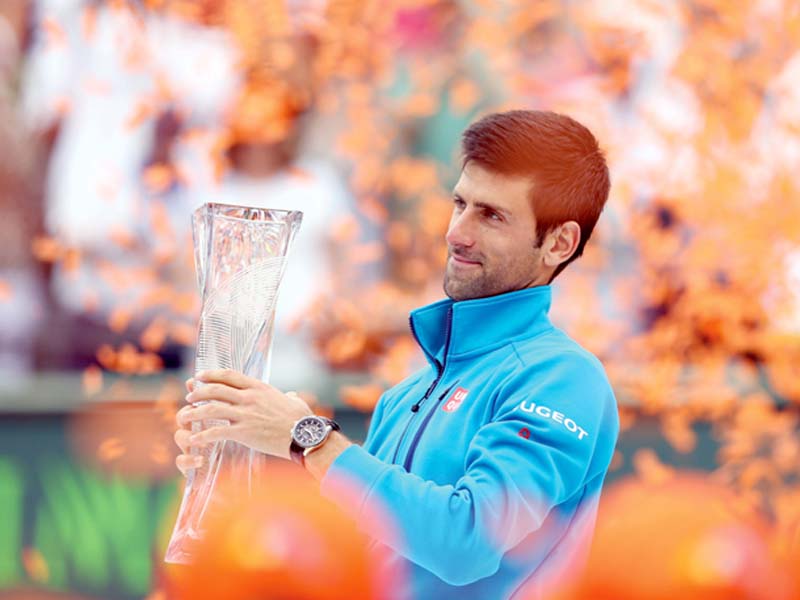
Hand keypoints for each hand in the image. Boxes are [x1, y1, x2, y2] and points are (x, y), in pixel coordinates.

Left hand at [174, 369, 312, 473]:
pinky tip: (194, 440)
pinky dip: (202, 435)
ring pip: (211, 409)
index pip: (229, 375)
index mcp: (258, 387)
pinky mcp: (244, 432)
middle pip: (215, 389)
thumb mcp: (294, 400)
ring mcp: (245, 414)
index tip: (199, 376)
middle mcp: (249, 397)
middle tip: (190, 397)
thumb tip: (290, 395)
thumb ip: (288, 395)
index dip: (211, 374)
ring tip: (185, 416)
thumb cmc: (302, 419)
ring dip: (195, 412)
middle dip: (198, 392)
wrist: (304, 435)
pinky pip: (216, 432)